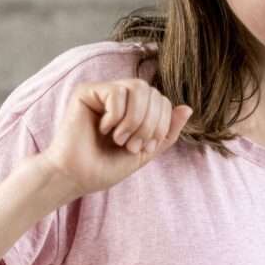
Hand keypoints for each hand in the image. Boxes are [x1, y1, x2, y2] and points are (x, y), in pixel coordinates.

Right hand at [39, 78, 193, 196]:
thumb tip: (187, 108)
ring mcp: (103, 92)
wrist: (76, 177)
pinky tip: (103, 129)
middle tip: (131, 146)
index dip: (161, 125)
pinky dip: (116, 116)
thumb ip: (167, 132)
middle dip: (149, 124)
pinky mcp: (87, 91)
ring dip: (135, 119)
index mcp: (135, 109)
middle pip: (153, 92)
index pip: (162, 101)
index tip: (143, 148)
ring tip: (120, 139)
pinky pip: (117, 92)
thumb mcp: (145, 152)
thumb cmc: (105, 167)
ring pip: (139, 88)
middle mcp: (120, 97)